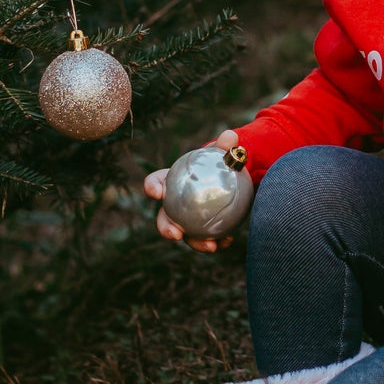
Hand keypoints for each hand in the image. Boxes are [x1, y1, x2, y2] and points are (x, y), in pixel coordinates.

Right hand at [144, 129, 241, 252]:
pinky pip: (206, 239)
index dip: (152, 187)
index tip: (157, 193)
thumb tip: (230, 137)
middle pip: (164, 218)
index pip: (155, 182)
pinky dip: (216, 241)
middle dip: (165, 228)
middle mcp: (175, 204)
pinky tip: (227, 240)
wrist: (232, 179)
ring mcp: (187, 220)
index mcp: (172, 182)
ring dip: (195, 242)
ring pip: (186, 234)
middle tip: (175, 234)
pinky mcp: (202, 230)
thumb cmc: (219, 163)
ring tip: (210, 245)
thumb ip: (225, 146)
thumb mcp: (223, 153)